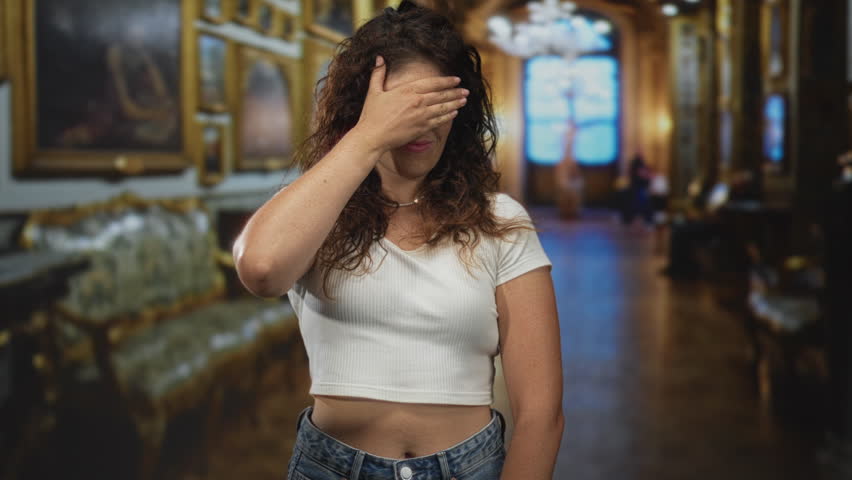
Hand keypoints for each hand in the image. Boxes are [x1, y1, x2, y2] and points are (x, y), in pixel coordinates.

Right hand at [354, 55, 468, 154]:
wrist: (373, 137)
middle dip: (455, 92)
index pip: (432, 83)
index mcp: (407, 90)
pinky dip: (448, 116)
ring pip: (443, 107)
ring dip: (455, 103)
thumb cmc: (371, 115)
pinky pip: (439, 121)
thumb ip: (378, 73)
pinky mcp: (421, 128)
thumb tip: (379, 58)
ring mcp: (421, 116)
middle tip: (465, 90)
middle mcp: (417, 102)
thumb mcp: (373, 91)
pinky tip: (454, 113)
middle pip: (441, 95)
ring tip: (464, 100)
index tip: (456, 79)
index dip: (446, 81)